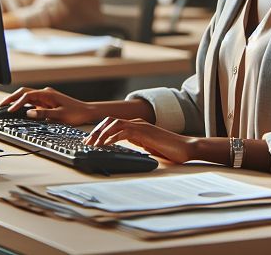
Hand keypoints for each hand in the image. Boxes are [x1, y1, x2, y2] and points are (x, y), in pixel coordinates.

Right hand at [0, 87, 91, 125]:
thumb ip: (44, 114)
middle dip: (11, 98)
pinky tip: (17, 110)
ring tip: (4, 107)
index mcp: (48, 94)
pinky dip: (22, 104)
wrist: (87, 112)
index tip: (10, 111)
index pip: (27, 96)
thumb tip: (28, 113)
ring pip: (27, 96)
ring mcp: (46, 98)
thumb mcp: (60, 115)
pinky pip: (31, 102)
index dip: (17, 103)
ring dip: (15, 100)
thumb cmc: (76, 113)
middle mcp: (45, 94)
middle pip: (24, 93)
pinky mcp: (46, 103)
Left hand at [83, 117, 197, 163]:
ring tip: (93, 144)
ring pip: (114, 124)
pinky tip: (106, 145)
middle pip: (110, 121)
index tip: (90, 141)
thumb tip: (123, 146)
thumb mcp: (147, 146)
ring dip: (101, 133)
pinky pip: (124, 131)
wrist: (185, 147)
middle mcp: (137, 123)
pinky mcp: (145, 132)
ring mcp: (141, 126)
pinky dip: (112, 137)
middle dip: (96, 131)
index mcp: (136, 126)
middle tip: (86, 142)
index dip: (99, 131)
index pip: (113, 124)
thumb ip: (136, 143)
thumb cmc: (168, 149)